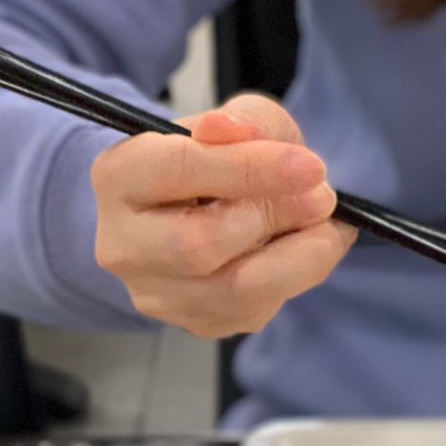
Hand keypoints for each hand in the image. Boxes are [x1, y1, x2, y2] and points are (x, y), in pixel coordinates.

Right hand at [92, 93, 354, 335]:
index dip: (251, 169)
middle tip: (323, 198)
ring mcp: (156, 293)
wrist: (196, 210)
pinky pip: (254, 311)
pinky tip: (302, 251)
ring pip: (234, 291)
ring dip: (298, 258)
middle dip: (276, 218)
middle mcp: (124, 245)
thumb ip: (243, 122)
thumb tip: (237, 134)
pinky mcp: (195, 323)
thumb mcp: (235, 124)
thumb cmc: (213, 161)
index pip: (179, 170)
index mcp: (119, 177)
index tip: (310, 167)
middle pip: (200, 244)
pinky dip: (293, 279)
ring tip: (326, 228)